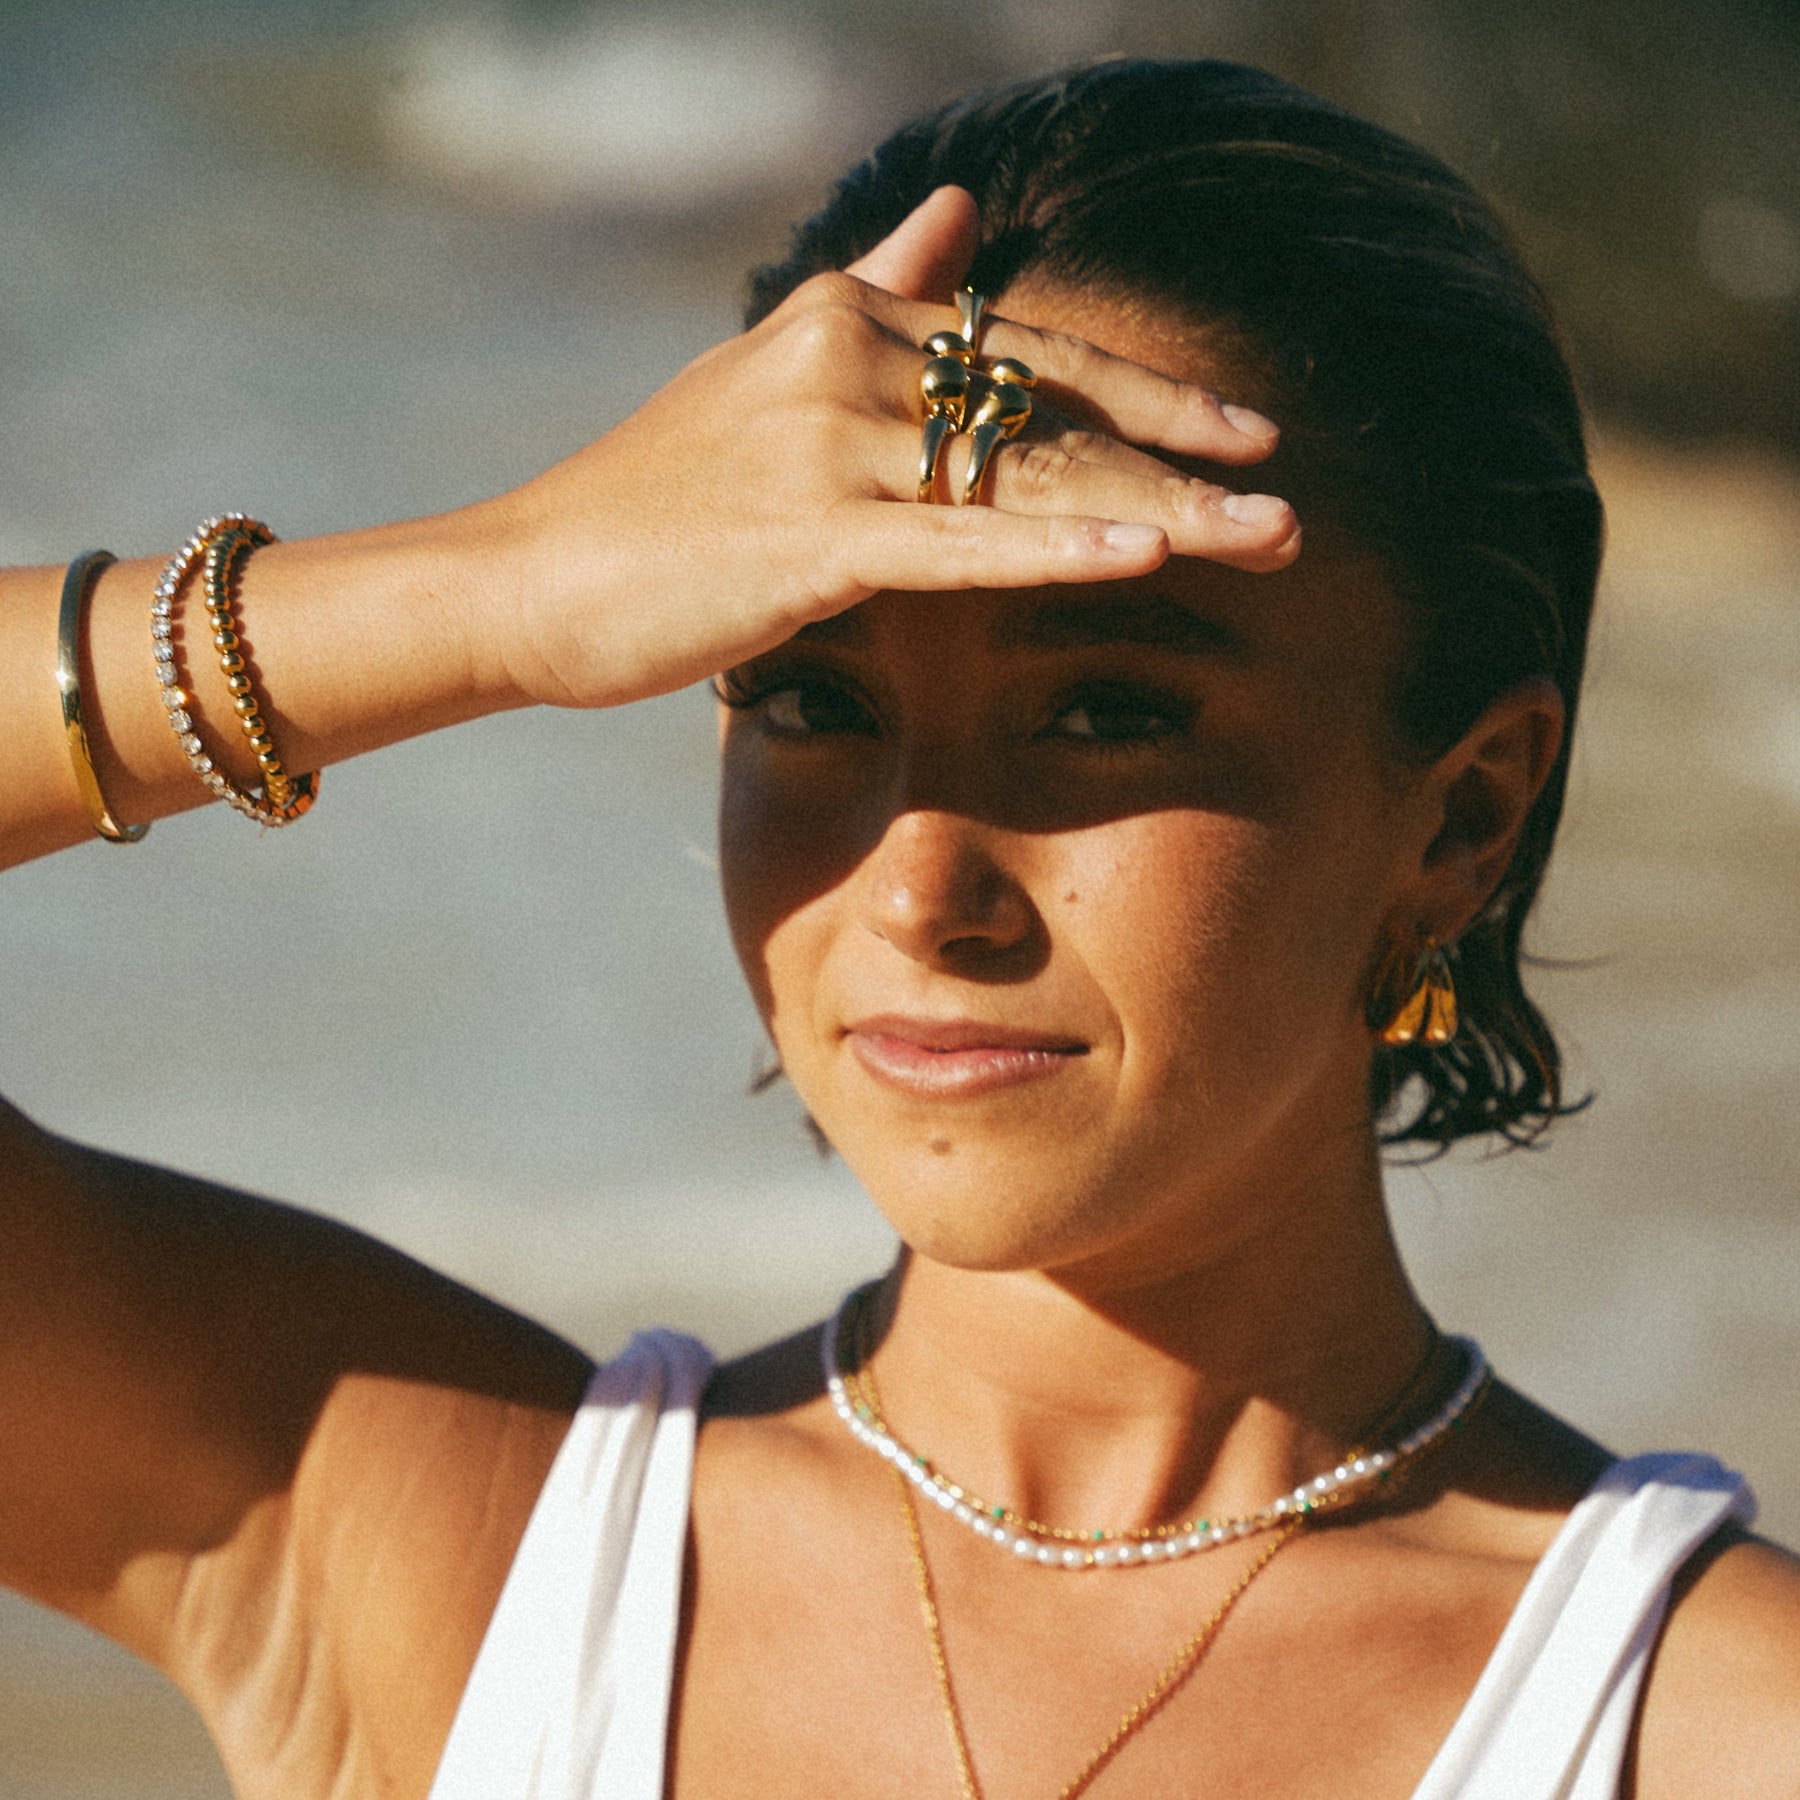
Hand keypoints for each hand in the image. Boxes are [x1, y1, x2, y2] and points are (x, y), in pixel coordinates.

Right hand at [474, 187, 1298, 710]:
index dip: (1149, 395)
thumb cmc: (658, 492)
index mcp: (849, 320)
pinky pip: (958, 546)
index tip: (1247, 431)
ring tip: (1267, 540)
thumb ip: (874, 288)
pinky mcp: (808, 538)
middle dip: (1185, 462)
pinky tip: (1144, 554)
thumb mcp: (767, 373)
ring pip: (1026, 478)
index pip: (1031, 357)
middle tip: (1292, 508)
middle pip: (1052, 414)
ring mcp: (827, 448)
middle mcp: (848, 362)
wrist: (535, 574)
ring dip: (1160, 511)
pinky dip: (1053, 548)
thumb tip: (954, 218)